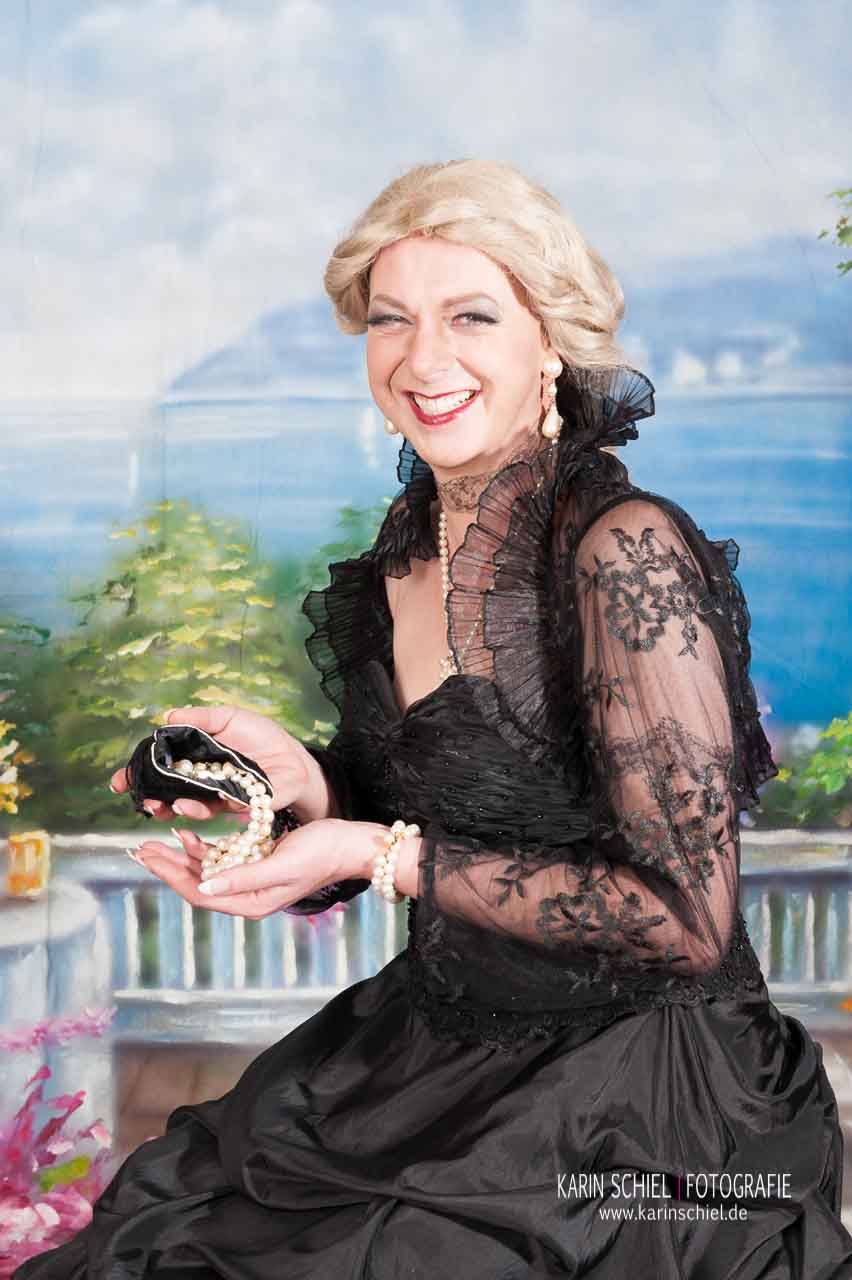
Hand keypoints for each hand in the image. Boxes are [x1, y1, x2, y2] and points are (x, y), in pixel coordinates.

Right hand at [109, 705, 333, 824]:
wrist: (296, 757)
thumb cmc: (263, 737)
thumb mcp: (230, 718)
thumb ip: (200, 719)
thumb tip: (167, 717)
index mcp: (196, 761)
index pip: (160, 770)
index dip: (137, 776)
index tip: (117, 783)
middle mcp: (203, 783)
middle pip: (169, 794)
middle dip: (152, 800)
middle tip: (142, 801)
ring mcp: (221, 798)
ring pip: (192, 807)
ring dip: (178, 808)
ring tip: (169, 805)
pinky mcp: (242, 807)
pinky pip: (221, 810)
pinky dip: (206, 808)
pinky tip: (195, 804)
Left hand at [130, 820, 396, 918]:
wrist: (351, 844)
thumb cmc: (322, 853)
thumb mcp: (281, 864)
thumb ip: (243, 877)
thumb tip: (204, 885)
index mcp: (251, 902)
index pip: (199, 894)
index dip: (170, 877)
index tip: (148, 859)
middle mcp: (247, 896)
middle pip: (196, 884)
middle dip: (167, 866)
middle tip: (140, 849)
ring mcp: (252, 880)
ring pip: (205, 871)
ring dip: (180, 856)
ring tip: (154, 841)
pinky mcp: (257, 863)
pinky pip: (222, 860)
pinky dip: (202, 848)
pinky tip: (189, 834)